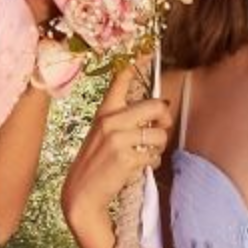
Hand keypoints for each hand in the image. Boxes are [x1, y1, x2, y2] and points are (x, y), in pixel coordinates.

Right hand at [61, 63, 172, 237]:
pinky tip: (141, 168)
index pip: (120, 80)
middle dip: (166, 118)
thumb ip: (121, 121)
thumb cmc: (94, 167)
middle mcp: (111, 121)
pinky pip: (153, 155)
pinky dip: (152, 164)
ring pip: (159, 134)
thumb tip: (155, 111)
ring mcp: (118, 139)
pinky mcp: (126, 158)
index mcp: (104, 113)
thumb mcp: (100, 136)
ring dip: (159, 147)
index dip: (136, 63)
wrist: (81, 196)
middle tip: (163, 128)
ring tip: (147, 154)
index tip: (146, 51)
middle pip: (156, 106)